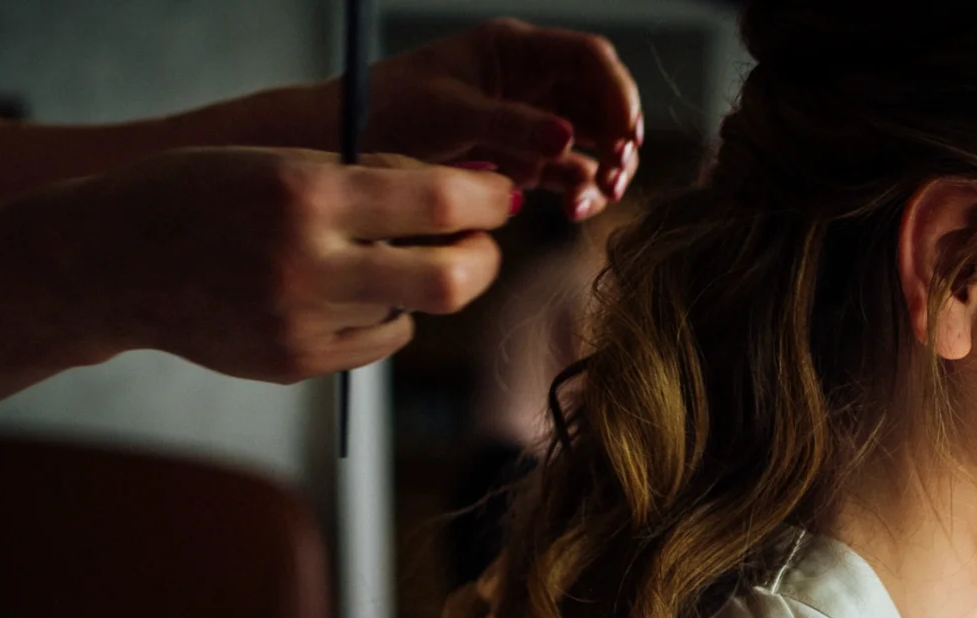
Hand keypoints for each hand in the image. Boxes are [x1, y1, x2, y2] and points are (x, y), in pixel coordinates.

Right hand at [83, 148, 511, 381]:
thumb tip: (470, 194)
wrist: (111, 261)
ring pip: (414, 313)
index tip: (501, 196)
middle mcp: (305, 263)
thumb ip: (369, 180)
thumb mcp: (278, 162)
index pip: (435, 201)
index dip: (486, 199)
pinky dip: (379, 316)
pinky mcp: (294, 364)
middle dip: (482, 260)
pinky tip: (337, 294)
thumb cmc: (204, 194)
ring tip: (371, 260)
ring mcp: (299, 323)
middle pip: (449, 281)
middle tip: (479, 244)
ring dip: (416, 286)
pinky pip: (377, 342)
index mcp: (304, 194)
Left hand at [363, 19, 643, 217]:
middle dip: (618, 139)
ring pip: (592, 140)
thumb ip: (512, 124)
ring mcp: (529, 121)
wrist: (350, 146)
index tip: (626, 135)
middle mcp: (530, 81)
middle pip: (601, 102)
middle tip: (617, 175)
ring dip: (604, 170)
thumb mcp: (451, 112)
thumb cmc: (390, 111)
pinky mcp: (523, 158)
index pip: (590, 58)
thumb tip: (567, 138)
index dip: (618, 92)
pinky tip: (574, 209)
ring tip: (594, 199)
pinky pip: (569, 172)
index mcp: (514, 50)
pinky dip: (580, 192)